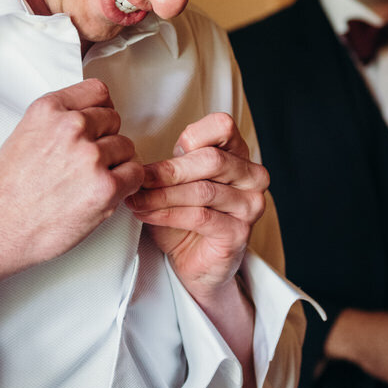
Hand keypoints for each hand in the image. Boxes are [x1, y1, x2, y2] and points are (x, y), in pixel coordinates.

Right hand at [0, 79, 142, 333]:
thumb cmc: (7, 191)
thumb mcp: (24, 135)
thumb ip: (57, 121)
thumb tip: (88, 116)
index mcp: (49, 110)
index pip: (97, 91)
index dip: (99, 112)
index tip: (96, 126)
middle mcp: (71, 127)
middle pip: (114, 120)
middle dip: (105, 140)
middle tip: (85, 164)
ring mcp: (90, 156)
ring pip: (126, 148)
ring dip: (115, 164)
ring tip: (88, 183)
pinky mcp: (105, 186)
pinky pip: (135, 174)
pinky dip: (125, 185)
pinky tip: (103, 193)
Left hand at [125, 112, 267, 296]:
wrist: (196, 260)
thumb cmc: (186, 216)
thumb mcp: (177, 181)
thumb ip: (171, 164)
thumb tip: (136, 158)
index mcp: (238, 154)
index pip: (223, 126)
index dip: (192, 135)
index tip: (167, 150)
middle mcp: (251, 176)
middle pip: (211, 160)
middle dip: (169, 171)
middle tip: (139, 178)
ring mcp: (249, 205)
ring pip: (202, 191)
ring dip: (162, 195)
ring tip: (136, 199)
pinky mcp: (240, 233)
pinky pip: (200, 217)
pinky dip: (167, 215)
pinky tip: (147, 214)